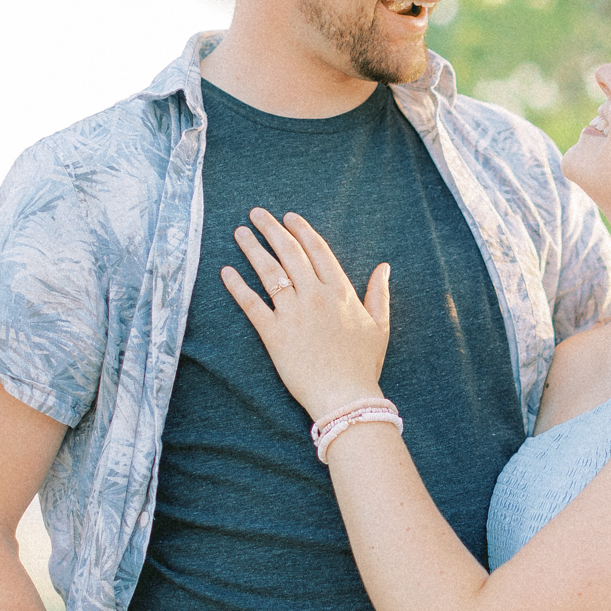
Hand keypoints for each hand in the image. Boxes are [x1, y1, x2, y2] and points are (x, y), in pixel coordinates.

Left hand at [221, 207, 390, 421]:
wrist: (346, 397)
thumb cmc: (363, 365)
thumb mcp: (379, 326)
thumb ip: (379, 294)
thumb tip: (384, 267)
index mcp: (340, 292)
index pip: (317, 250)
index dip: (301, 230)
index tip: (288, 217)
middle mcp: (315, 296)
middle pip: (290, 253)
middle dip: (271, 229)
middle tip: (256, 213)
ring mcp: (294, 314)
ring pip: (269, 272)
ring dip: (252, 249)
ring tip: (239, 233)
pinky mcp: (274, 334)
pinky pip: (252, 304)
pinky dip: (237, 286)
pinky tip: (226, 271)